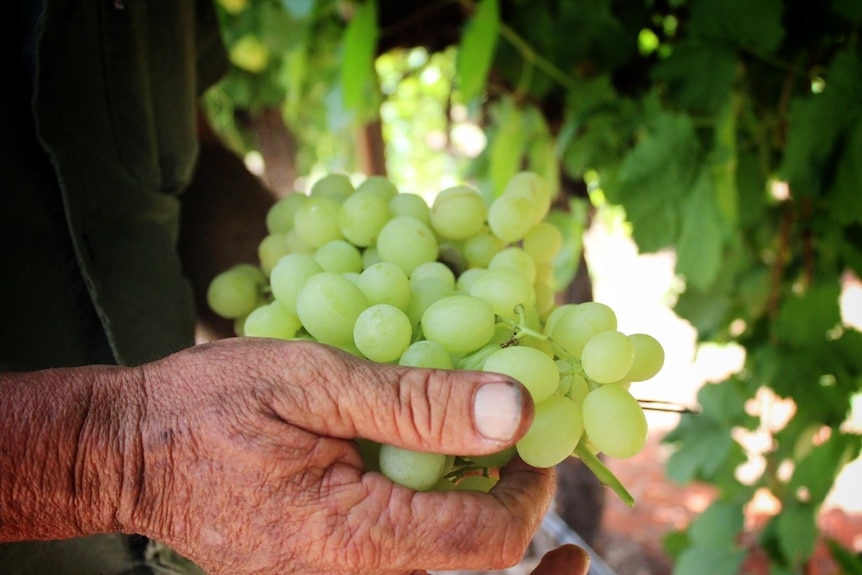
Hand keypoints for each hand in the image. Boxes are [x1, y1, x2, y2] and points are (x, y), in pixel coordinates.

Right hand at [117, 338, 586, 573]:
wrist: (131, 451)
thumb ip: (417, 402)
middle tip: (526, 442)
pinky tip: (431, 466)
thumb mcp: (316, 382)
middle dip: (514, 504)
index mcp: (356, 540)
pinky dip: (436, 518)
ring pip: (442, 564)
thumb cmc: (212, 408)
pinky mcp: (323, 573)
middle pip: (474, 564)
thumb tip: (515, 410)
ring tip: (485, 447)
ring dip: (479, 510)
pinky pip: (404, 559)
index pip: (486, 540)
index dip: (529, 487)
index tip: (536, 431)